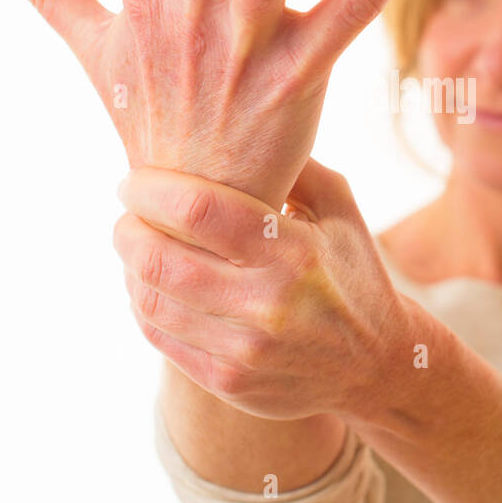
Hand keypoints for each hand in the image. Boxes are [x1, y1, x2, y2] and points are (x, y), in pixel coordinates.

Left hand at [112, 156, 410, 421]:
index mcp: (294, 251)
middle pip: (162, 258)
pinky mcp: (228, 382)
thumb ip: (294, 164)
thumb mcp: (339, 210)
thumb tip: (237, 120)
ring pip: (151, 301)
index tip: (135, 181)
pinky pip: (160, 337)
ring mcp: (245, 349)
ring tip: (135, 246)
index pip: (199, 210)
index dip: (151, 190)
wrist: (375, 366)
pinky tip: (150, 285)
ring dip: (130, 267)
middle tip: (126, 214)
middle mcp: (267, 303)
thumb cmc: (350, 273)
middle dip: (128, 229)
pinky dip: (143, 304)